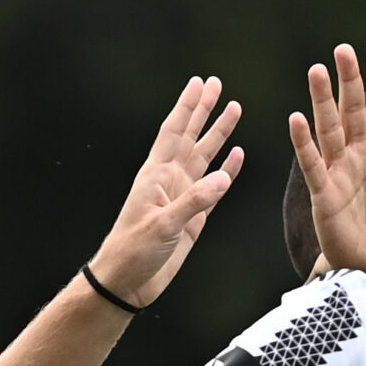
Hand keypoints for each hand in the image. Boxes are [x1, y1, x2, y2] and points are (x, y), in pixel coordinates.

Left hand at [86, 76, 245, 307]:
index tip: (199, 83)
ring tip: (234, 110)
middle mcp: (169, 180)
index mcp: (156, 175)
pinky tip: (237, 156)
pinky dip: (227, 171)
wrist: (128, 282)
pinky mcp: (192, 218)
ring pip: (205, 157)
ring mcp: (182, 197)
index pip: (174, 132)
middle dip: (204, 110)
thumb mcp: (163, 225)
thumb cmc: (133, 250)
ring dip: (219, 134)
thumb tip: (224, 178)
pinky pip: (214, 188)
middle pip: (190, 136)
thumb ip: (194, 202)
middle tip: (217, 84)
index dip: (187, 107)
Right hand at [288, 41, 365, 272]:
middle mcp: (358, 156)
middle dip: (348, 79)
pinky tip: (296, 119)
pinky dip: (304, 143)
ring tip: (316, 69)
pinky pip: (313, 164)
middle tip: (343, 48)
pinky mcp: (324, 195)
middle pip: (352, 110)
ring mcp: (338, 173)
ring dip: (322, 100)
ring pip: (329, 129)